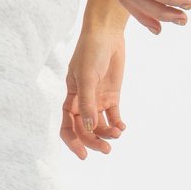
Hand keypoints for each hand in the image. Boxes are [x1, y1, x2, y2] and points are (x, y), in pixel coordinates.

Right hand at [61, 20, 126, 159]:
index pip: (68, 127)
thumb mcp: (87, 76)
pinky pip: (113, 116)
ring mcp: (98, 100)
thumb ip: (88, 102)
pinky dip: (117, 124)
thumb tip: (89, 128)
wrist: (107, 35)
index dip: (73, 142)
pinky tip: (122, 127)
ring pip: (100, 126)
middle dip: (94, 142)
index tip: (83, 155)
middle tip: (107, 149)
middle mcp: (83, 102)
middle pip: (86, 130)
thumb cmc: (91, 52)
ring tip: (118, 133)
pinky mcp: (112, 96)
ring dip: (108, 133)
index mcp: (71, 99)